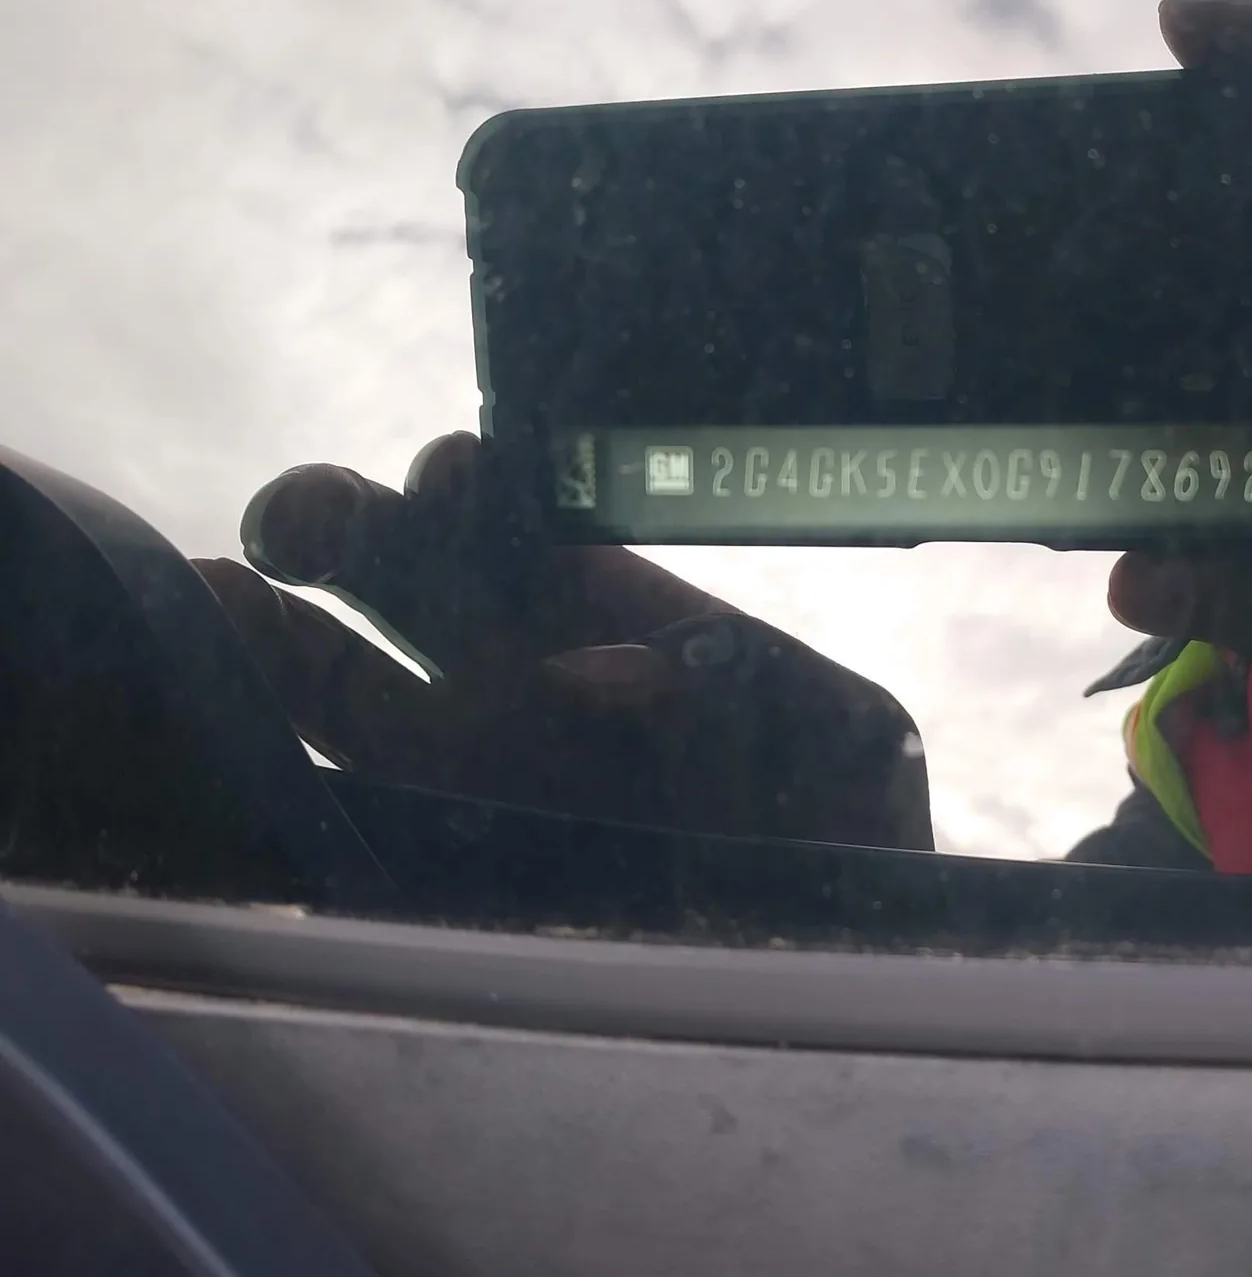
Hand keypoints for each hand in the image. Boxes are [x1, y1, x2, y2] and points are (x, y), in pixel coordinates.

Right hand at [194, 432, 931, 848]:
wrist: (848, 954)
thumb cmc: (845, 825)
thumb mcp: (839, 740)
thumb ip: (741, 688)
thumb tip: (598, 674)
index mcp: (621, 625)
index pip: (520, 538)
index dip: (474, 497)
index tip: (450, 483)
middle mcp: (527, 683)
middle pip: (411, 582)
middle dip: (347, 530)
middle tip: (294, 524)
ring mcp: (473, 771)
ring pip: (348, 683)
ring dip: (279, 639)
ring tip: (218, 605)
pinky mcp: (446, 858)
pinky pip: (355, 801)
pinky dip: (291, 756)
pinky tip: (230, 716)